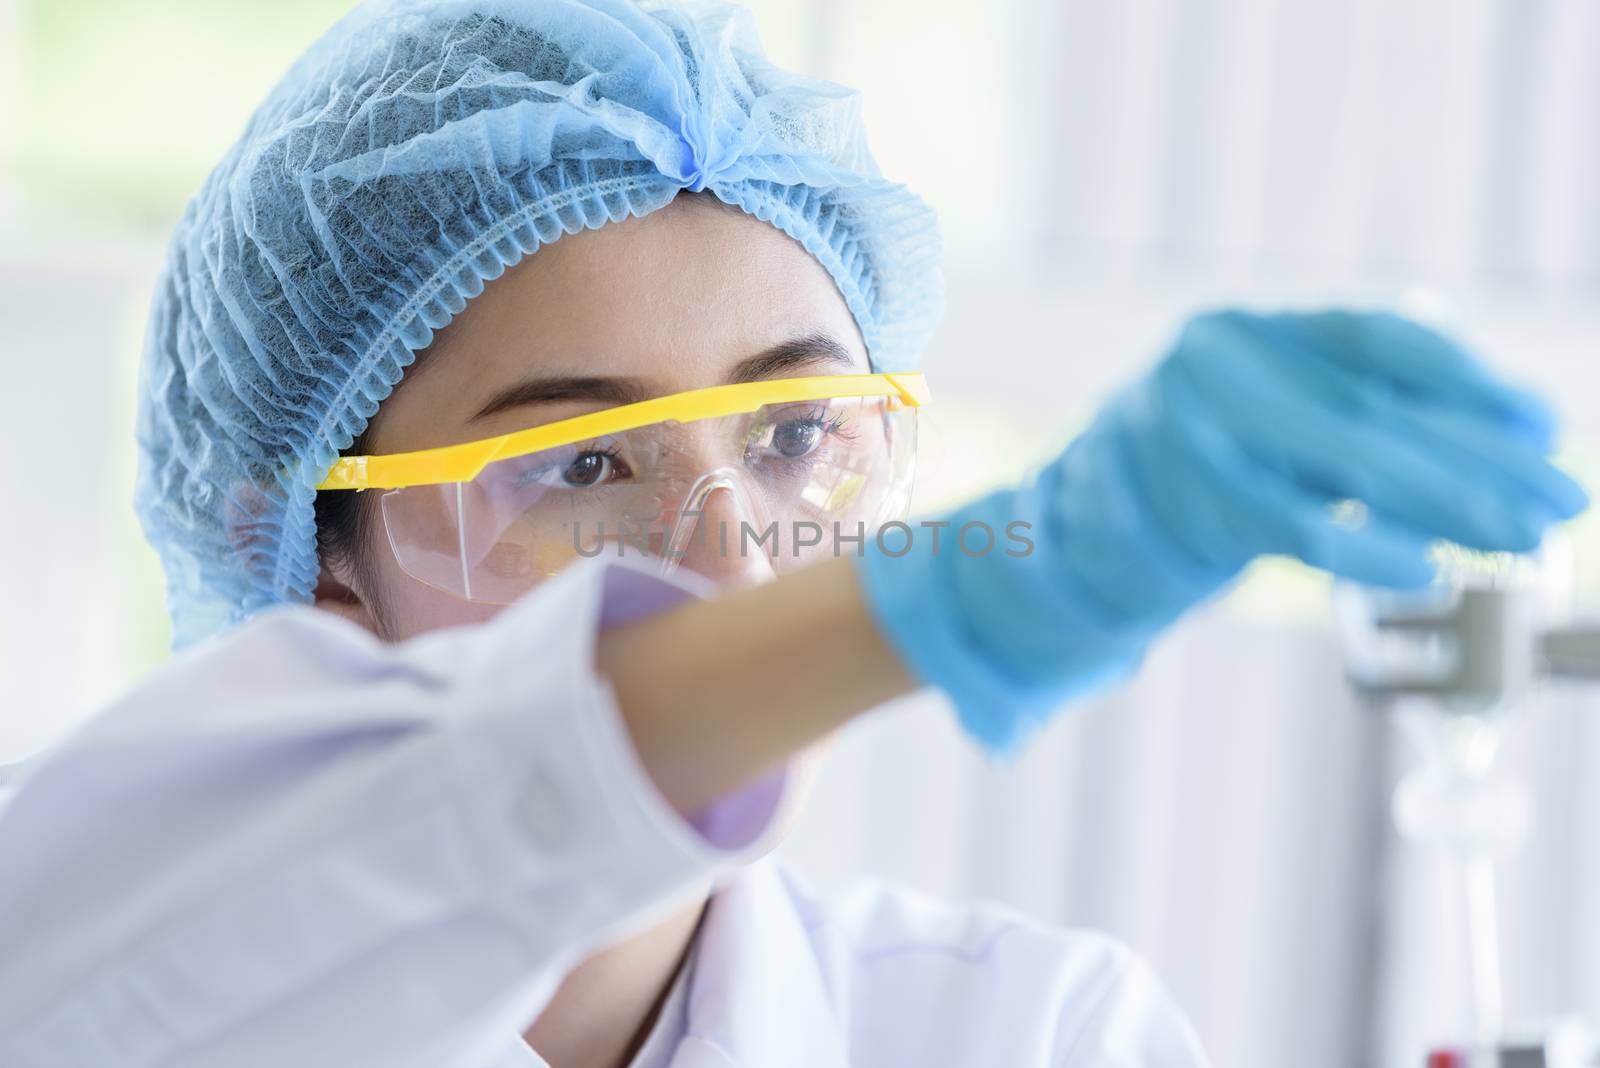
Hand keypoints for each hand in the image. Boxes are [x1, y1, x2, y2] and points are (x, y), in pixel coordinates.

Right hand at [855, 309, 1589, 751]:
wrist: (1054, 542)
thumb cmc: (1180, 486)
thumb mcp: (1260, 430)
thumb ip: (1350, 420)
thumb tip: (1503, 435)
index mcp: (1242, 333)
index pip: (1379, 339)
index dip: (1469, 380)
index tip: (1541, 420)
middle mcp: (1216, 365)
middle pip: (1377, 406)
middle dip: (1480, 457)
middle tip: (1562, 496)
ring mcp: (1191, 428)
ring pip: (1346, 461)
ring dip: (1449, 502)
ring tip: (1524, 537)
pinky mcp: (1179, 500)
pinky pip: (1293, 525)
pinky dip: (1366, 547)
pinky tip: (1428, 567)